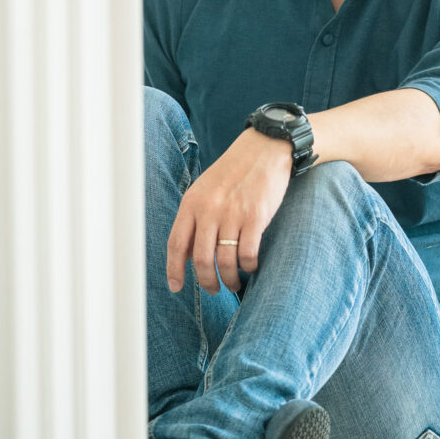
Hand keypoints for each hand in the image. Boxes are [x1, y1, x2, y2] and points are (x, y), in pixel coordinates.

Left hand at [166, 128, 293, 294]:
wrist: (265, 149)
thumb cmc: (234, 171)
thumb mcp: (205, 189)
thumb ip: (194, 218)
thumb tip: (185, 254)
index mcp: (192, 202)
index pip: (176, 243)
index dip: (174, 270)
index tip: (176, 287)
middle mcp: (209, 209)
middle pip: (201, 259)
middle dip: (207, 282)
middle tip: (214, 290)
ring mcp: (233, 213)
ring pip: (225, 261)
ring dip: (229, 279)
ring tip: (234, 283)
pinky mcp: (256, 217)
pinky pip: (247, 254)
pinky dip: (249, 266)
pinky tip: (251, 266)